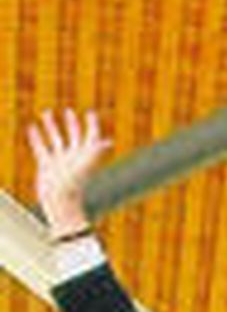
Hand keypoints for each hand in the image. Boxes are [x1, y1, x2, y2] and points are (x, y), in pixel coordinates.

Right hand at [26, 108, 111, 236]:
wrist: (60, 199)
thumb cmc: (74, 183)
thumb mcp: (86, 164)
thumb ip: (97, 151)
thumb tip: (108, 142)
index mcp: (86, 155)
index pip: (91, 136)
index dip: (92, 125)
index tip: (90, 113)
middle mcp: (74, 156)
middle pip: (74, 136)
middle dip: (72, 123)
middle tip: (69, 111)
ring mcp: (60, 160)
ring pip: (55, 139)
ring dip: (51, 126)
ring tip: (47, 112)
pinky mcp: (46, 164)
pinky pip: (40, 147)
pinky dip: (36, 137)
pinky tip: (32, 128)